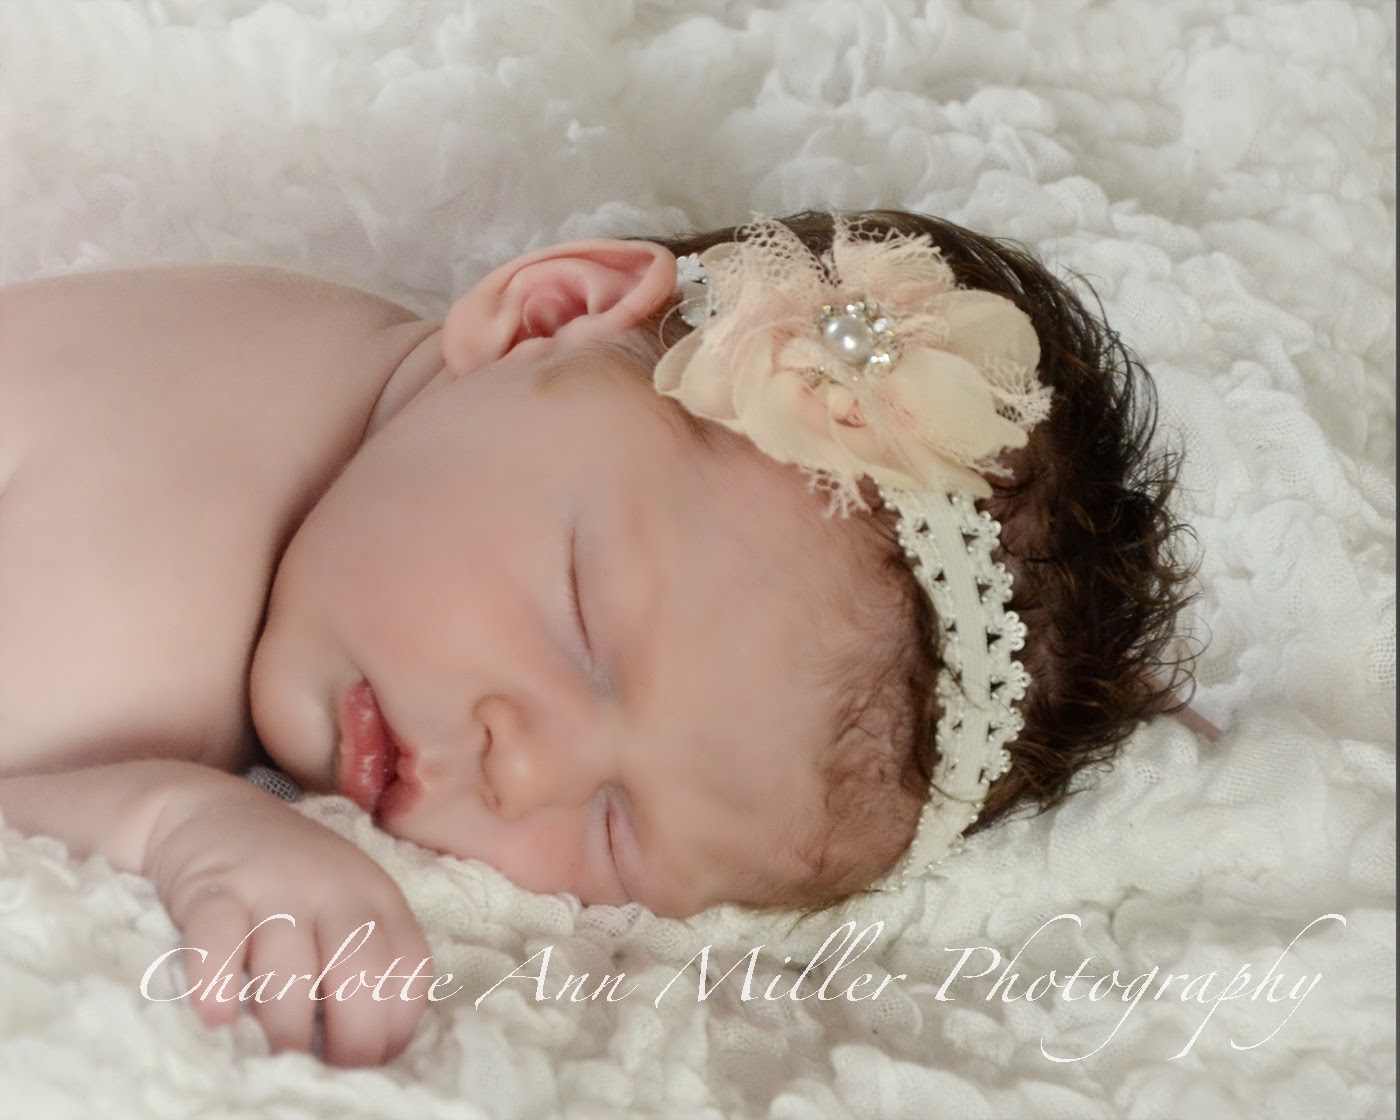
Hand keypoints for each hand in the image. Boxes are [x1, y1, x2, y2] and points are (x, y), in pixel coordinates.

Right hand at [142, 778, 432, 1066]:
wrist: (210, 812)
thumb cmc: (289, 879)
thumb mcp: (345, 904)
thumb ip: (363, 960)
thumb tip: (371, 1055)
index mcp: (378, 898)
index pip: (409, 969)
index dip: (397, 1028)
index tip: (373, 1069)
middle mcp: (335, 889)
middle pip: (359, 971)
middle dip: (350, 1040)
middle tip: (327, 1079)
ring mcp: (273, 887)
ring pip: (289, 968)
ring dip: (285, 1028)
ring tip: (275, 1068)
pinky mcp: (212, 889)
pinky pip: (217, 942)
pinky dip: (216, 987)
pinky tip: (217, 1024)